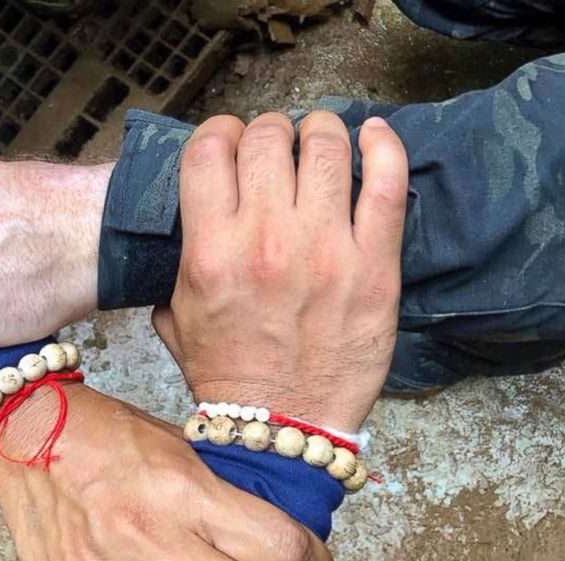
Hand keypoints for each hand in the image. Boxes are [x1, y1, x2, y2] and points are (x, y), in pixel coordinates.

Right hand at [153, 112, 408, 431]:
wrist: (284, 426)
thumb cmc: (230, 376)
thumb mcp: (176, 318)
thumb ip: (179, 261)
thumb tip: (196, 220)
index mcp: (211, 252)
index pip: (210, 149)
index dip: (219, 133)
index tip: (230, 143)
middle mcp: (266, 240)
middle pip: (266, 137)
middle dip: (267, 132)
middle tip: (275, 150)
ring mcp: (326, 249)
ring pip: (325, 145)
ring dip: (319, 131)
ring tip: (318, 142)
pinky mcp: (375, 265)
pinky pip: (387, 182)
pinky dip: (384, 145)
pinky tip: (375, 135)